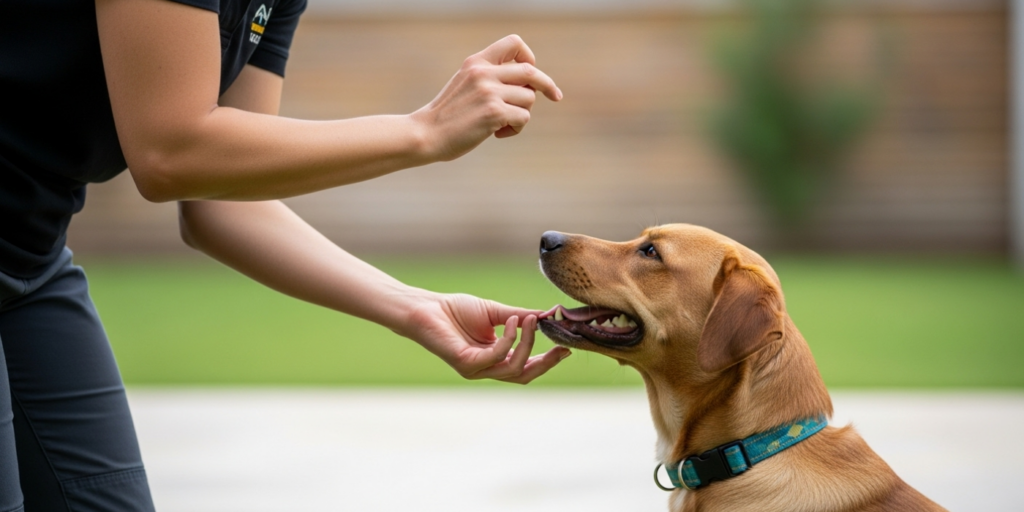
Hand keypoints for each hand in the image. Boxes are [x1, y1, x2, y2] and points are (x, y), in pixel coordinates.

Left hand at [401, 293, 570, 383]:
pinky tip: (512, 321)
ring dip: (527, 343)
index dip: (547, 360)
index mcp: (495, 358)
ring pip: (514, 367)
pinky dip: (509, 339)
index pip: (526, 367)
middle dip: (546, 362)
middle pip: (524, 375)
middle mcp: (487, 368)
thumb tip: (548, 314)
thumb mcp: (497, 312)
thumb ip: (522, 316)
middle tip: (561, 346)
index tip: (566, 345)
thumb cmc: (456, 310)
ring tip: (530, 320)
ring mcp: (476, 369)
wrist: (427, 308)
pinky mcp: (466, 364)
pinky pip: (496, 356)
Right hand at [412, 35, 562, 161]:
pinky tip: (497, 133)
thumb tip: (527, 84)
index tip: (532, 71)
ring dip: (522, 114)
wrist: (426, 134)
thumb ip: (489, 77)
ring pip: (529, 99)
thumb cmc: (447, 115)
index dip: (529, 57)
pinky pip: (523, 117)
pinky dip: (515, 128)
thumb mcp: (465, 84)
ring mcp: (489, 92)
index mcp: (477, 62)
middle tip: (556, 96)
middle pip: (530, 72)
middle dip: (547, 85)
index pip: (514, 43)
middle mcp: (484, 73)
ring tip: (502, 124)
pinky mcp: (494, 112)